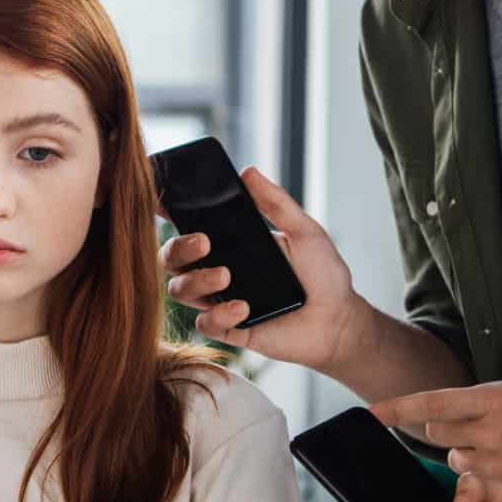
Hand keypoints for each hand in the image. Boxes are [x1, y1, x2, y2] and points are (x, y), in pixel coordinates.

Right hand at [161, 167, 365, 371]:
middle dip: (178, 248)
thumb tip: (248, 172)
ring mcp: (221, 300)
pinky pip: (204, 323)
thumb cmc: (323, 275)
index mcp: (231, 243)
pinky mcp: (229, 329)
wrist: (339, 321)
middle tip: (204, 242)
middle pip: (172, 258)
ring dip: (197, 280)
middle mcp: (219, 269)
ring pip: (179, 290)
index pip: (190, 226)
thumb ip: (276, 203)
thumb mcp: (304, 232)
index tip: (162, 204)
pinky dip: (219, 315)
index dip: (169, 215)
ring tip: (226, 276)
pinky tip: (244, 309)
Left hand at [368, 382, 501, 501]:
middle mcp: (493, 432)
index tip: (371, 414)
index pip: (433, 403)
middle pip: (436, 436)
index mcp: (494, 398)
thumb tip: (443, 420)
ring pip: (456, 462)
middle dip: (447, 433)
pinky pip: (478, 486)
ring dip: (468, 456)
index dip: (398, 408)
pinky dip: (488, 478)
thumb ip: (480, 406)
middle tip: (478, 429)